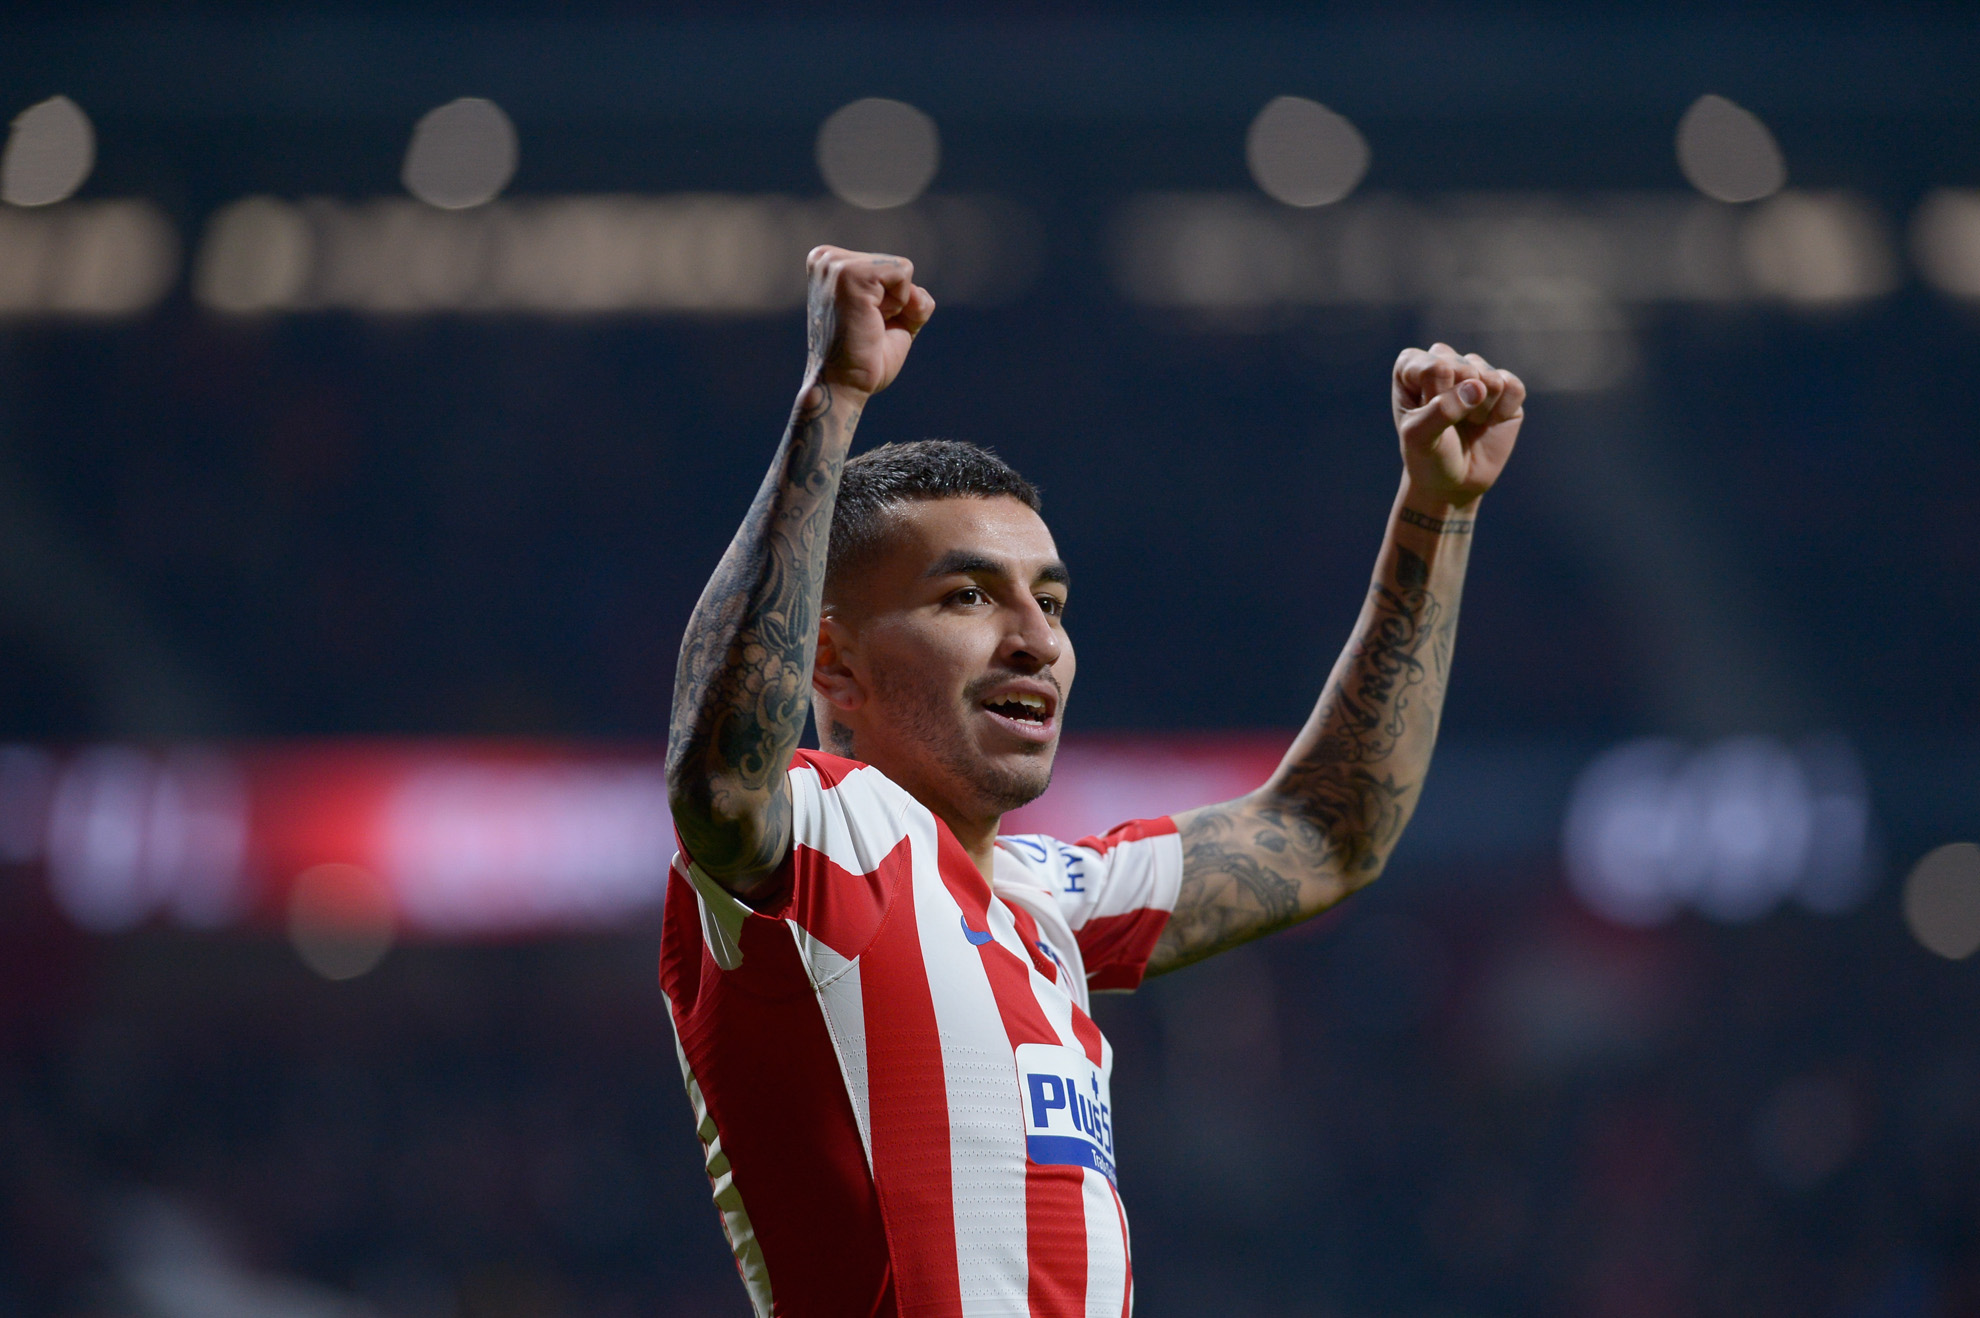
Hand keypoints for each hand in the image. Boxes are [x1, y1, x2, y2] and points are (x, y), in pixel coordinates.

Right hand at [805, 246, 935, 395]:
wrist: (844, 386)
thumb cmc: (864, 358)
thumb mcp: (893, 318)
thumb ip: (911, 295)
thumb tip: (917, 294)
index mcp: (828, 264)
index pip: (885, 266)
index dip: (889, 300)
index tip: (865, 323)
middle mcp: (826, 258)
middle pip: (894, 266)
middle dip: (895, 302)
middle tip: (868, 327)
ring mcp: (835, 264)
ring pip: (901, 269)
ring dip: (897, 305)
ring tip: (868, 324)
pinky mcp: (850, 274)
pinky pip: (903, 272)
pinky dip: (901, 303)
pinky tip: (873, 320)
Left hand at [1391, 343, 1525, 506]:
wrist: (1453, 483)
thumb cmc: (1427, 456)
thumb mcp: (1420, 438)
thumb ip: (1441, 410)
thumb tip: (1478, 387)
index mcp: (1412, 366)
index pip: (1435, 367)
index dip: (1435, 399)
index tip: (1425, 419)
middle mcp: (1445, 361)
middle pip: (1463, 367)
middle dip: (1459, 404)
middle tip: (1449, 425)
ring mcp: (1476, 371)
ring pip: (1490, 377)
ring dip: (1480, 410)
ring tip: (1468, 423)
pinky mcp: (1505, 387)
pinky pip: (1513, 388)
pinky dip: (1503, 412)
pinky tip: (1490, 422)